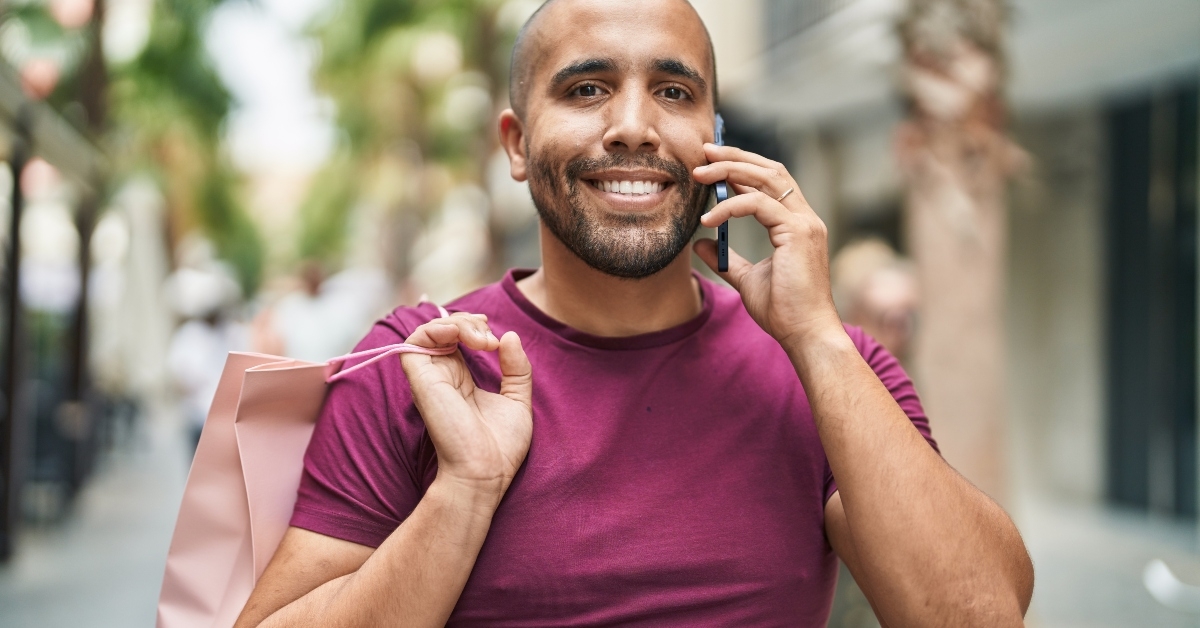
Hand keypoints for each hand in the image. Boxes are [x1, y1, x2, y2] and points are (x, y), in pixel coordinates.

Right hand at [400, 313, 532, 506]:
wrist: (485, 472)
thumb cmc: (500, 448)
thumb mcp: (518, 400)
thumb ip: (516, 368)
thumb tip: (510, 336)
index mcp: (461, 380)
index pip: (458, 339)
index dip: (475, 328)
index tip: (498, 340)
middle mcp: (442, 376)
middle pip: (445, 329)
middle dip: (469, 322)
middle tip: (490, 339)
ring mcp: (430, 377)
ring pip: (429, 330)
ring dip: (457, 323)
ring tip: (482, 339)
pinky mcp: (421, 380)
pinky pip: (415, 341)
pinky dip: (438, 328)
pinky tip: (464, 337)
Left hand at [692, 144, 842, 347]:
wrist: (804, 333)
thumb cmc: (783, 311)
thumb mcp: (747, 278)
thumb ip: (726, 259)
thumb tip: (700, 243)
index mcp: (797, 224)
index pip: (771, 181)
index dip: (741, 167)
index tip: (711, 164)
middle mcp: (805, 217)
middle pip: (770, 170)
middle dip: (735, 157)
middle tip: (704, 152)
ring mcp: (805, 222)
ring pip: (766, 178)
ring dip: (729, 170)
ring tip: (699, 174)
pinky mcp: (798, 232)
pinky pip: (757, 204)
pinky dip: (730, 206)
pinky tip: (708, 218)